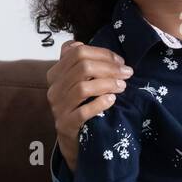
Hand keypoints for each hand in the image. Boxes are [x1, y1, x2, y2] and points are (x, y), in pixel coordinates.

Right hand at [45, 40, 132, 169]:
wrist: (74, 139)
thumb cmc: (80, 105)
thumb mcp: (77, 81)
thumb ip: (77, 62)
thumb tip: (80, 42)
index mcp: (56, 73)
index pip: (78, 52)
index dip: (103, 54)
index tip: (121, 62)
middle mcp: (54, 88)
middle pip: (82, 68)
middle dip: (109, 68)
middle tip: (127, 73)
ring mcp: (58, 107)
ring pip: (83, 88)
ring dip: (108, 84)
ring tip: (122, 86)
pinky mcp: (66, 125)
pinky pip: (83, 111)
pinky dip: (100, 103)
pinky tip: (112, 100)